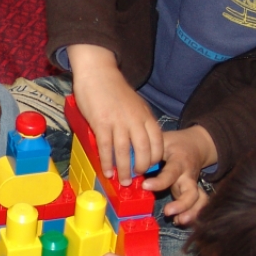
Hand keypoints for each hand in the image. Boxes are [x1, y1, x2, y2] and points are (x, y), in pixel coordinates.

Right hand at [67, 44, 161, 184]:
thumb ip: (139, 122)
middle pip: (144, 150)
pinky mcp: (101, 124)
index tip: (150, 167)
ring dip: (124, 170)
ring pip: (125, 153)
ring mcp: (118, 122)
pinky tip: (107, 171)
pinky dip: (107, 162)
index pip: (158, 142)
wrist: (98, 73)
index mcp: (145, 115)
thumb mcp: (135, 104)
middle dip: (142, 168)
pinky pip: (106, 148)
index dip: (155, 158)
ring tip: (123, 181)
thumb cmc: (115, 90)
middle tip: (137, 177)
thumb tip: (139, 143)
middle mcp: (135, 120)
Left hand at [142, 126, 216, 225]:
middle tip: (167, 211)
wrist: (196, 145)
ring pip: (198, 200)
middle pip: (191, 192)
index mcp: (179, 162)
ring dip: (190, 212)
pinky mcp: (193, 192)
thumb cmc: (173, 143)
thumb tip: (127, 159)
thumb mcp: (161, 140)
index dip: (159, 182)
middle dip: (182, 204)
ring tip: (179, 221)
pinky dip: (192, 214)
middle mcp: (187, 176)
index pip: (170, 173)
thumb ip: (147, 150)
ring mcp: (192, 186)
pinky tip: (180, 221)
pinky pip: (199, 204)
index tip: (145, 186)